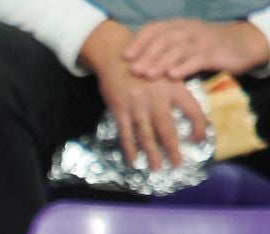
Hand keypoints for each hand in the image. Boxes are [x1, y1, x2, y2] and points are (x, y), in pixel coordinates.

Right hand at [83, 21, 205, 169]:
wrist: (117, 56)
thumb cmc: (146, 65)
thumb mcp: (167, 72)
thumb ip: (176, 90)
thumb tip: (187, 113)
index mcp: (174, 87)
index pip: (193, 110)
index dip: (198, 127)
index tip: (199, 140)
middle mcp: (157, 98)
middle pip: (167, 129)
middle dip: (173, 149)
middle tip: (177, 164)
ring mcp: (137, 105)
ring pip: (146, 135)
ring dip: (152, 154)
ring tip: (156, 168)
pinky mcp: (120, 109)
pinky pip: (126, 133)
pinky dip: (130, 148)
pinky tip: (133, 160)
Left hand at [126, 17, 269, 80]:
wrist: (239, 44)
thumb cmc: (204, 47)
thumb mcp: (182, 44)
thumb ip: (163, 49)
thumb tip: (133, 64)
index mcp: (178, 26)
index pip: (155, 28)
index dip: (139, 40)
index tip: (125, 56)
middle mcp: (189, 29)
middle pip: (165, 39)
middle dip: (148, 54)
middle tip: (134, 70)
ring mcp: (203, 40)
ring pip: (180, 49)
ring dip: (162, 62)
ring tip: (148, 75)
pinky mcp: (215, 53)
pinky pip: (198, 59)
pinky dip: (185, 67)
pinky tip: (173, 77)